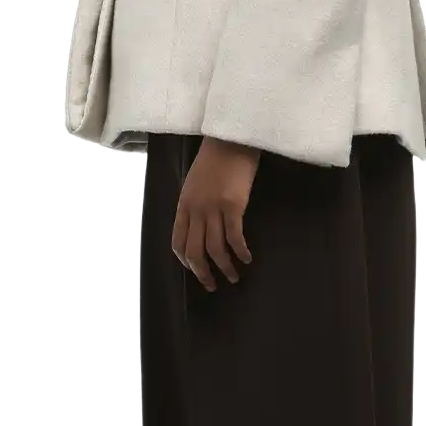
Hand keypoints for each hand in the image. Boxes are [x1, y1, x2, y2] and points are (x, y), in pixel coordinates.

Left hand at [172, 137, 259, 290]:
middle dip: (203, 273)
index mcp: (183, 205)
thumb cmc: (215, 159)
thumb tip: (200, 226)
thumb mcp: (194, 183)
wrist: (230, 139)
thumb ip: (194, 205)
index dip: (186, 262)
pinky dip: (241, 252)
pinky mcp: (233, 206)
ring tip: (234, 277)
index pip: (177, 242)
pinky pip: (235, 237)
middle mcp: (195, 210)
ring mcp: (213, 208)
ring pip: (215, 249)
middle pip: (195, 252)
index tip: (196, 271)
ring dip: (225, 267)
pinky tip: (247, 258)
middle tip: (212, 285)